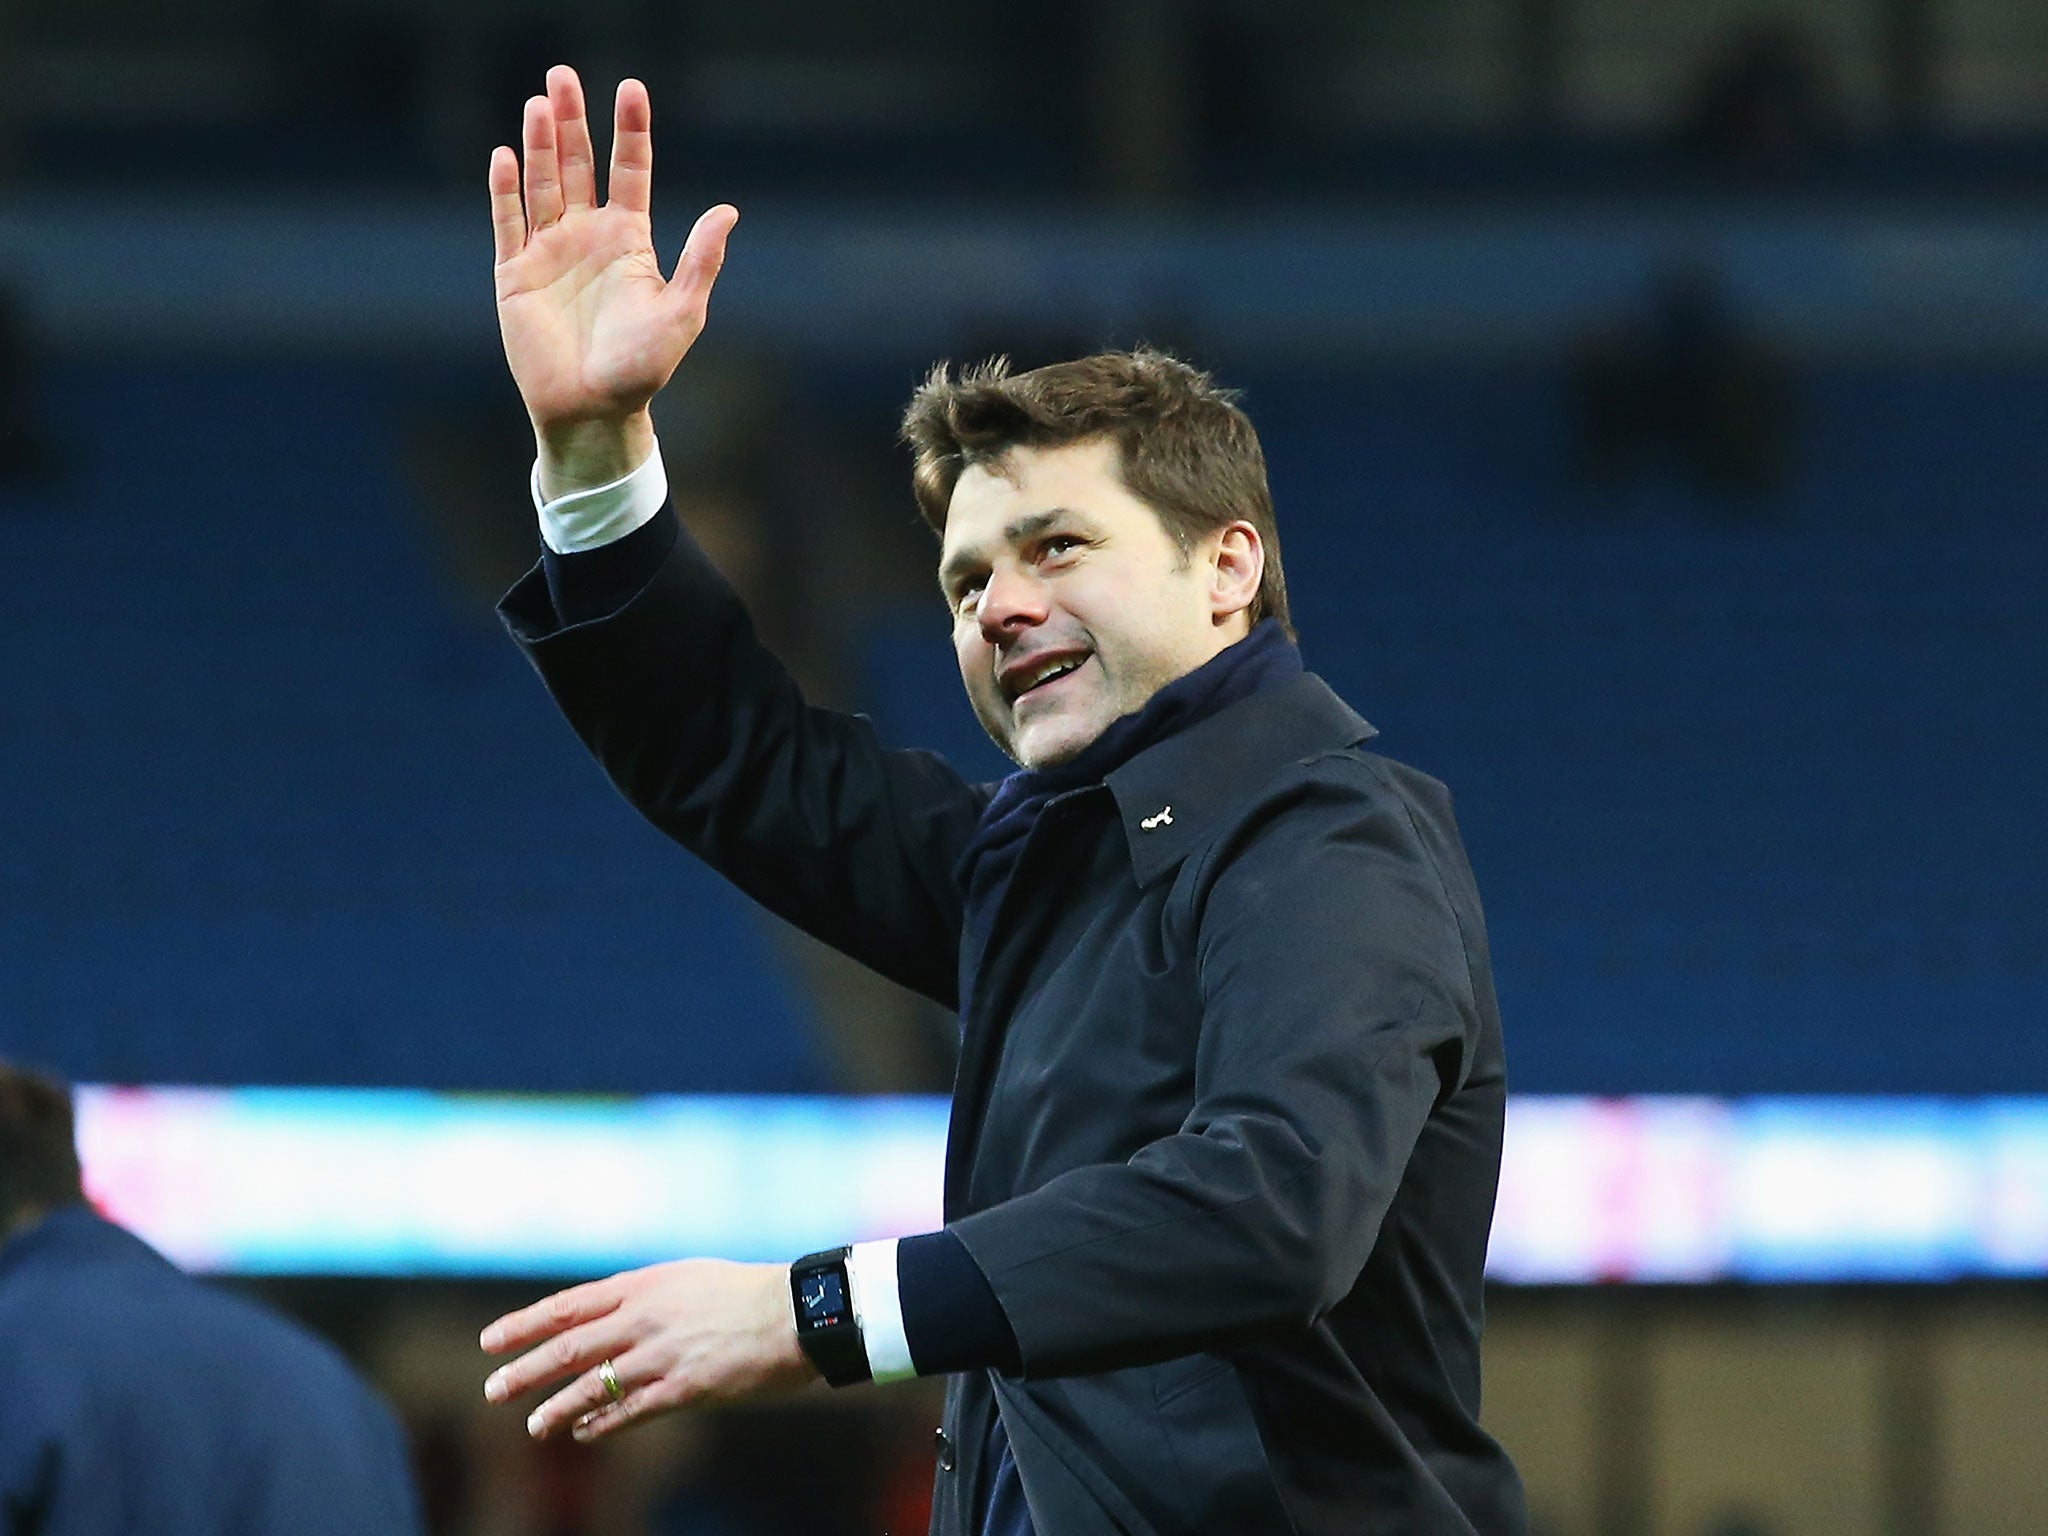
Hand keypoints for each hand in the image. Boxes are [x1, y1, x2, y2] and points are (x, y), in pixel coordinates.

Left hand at [480, 1258, 819, 1442]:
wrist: (797, 1312)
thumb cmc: (746, 1293)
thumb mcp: (687, 1279)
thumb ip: (644, 1297)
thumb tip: (608, 1316)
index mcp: (644, 1285)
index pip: (569, 1306)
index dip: (526, 1325)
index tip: (491, 1341)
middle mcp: (645, 1318)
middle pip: (569, 1347)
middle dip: (526, 1370)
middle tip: (493, 1390)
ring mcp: (662, 1354)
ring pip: (593, 1385)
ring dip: (557, 1407)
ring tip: (534, 1426)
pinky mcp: (684, 1387)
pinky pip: (630, 1411)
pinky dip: (601, 1425)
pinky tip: (583, 1434)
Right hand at [488, 65, 737, 492]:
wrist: (593, 409)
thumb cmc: (643, 368)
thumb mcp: (682, 312)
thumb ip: (700, 261)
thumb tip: (728, 211)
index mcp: (629, 239)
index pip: (630, 170)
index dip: (630, 129)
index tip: (630, 87)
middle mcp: (587, 236)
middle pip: (577, 163)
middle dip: (572, 120)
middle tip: (564, 75)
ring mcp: (549, 251)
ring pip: (542, 183)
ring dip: (540, 143)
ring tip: (541, 102)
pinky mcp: (516, 274)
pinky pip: (508, 222)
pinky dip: (505, 190)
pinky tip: (506, 155)